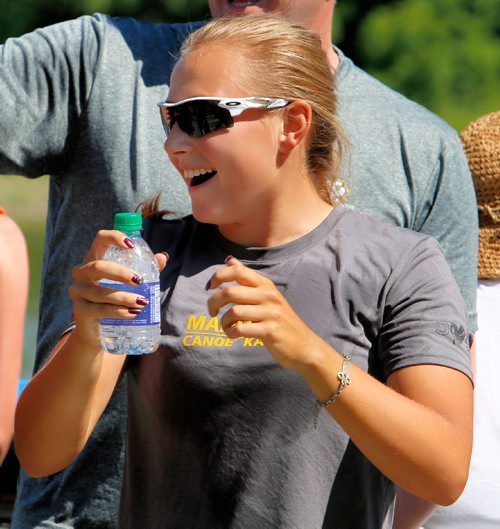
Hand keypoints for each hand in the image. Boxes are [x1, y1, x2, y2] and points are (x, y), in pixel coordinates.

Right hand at [69, 230, 167, 345]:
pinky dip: (118, 312)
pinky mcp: (80, 311)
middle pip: (98, 267)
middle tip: (139, 280)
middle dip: (120, 273)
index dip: (114, 238)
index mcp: (94, 258)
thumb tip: (163, 257)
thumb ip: (146, 268)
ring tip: (142, 302)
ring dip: (123, 297)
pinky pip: (100, 310)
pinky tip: (132, 313)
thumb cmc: (115, 298)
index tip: (131, 245)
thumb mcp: (130, 281)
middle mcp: (82, 272)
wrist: (97, 329)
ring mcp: (78, 292)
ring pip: (100, 292)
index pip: (100, 239)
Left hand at [206, 256, 319, 371]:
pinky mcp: (270, 331)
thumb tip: (229, 259)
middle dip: (213, 302)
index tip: (209, 288)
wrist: (304, 345)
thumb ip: (247, 279)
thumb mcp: (266, 295)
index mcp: (265, 284)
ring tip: (226, 327)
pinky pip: (240, 329)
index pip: (237, 271)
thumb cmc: (279, 320)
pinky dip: (230, 333)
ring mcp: (270, 313)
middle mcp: (268, 295)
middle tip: (212, 312)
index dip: (218, 276)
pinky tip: (232, 335)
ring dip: (223, 322)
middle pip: (230, 292)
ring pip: (233, 312)